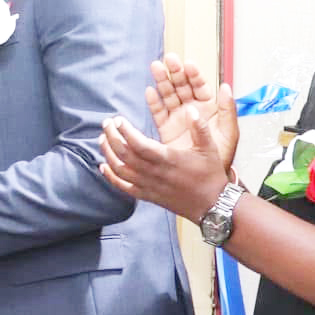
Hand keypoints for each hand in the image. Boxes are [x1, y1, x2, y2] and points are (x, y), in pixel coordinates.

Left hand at [100, 113, 231, 221]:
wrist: (212, 205)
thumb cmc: (210, 175)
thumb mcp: (210, 148)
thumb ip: (200, 127)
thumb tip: (191, 109)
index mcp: (167, 159)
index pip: (138, 143)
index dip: (125, 131)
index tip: (119, 120)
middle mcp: (154, 173)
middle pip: (124, 154)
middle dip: (112, 137)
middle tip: (106, 124)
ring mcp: (149, 186)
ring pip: (120, 170)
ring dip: (108, 153)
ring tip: (102, 139)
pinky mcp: (148, 196)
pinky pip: (124, 187)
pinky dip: (110, 177)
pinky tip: (103, 166)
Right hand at [145, 52, 239, 174]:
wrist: (207, 179)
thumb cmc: (221, 157)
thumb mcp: (229, 133)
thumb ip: (228, 110)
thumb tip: (226, 87)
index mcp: (209, 109)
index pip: (200, 87)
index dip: (194, 75)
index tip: (188, 64)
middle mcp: (192, 111)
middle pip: (182, 87)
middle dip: (175, 72)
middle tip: (169, 60)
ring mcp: (178, 119)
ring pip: (169, 96)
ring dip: (162, 81)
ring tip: (156, 67)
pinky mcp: (166, 129)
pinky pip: (159, 112)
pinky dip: (154, 102)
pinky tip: (150, 91)